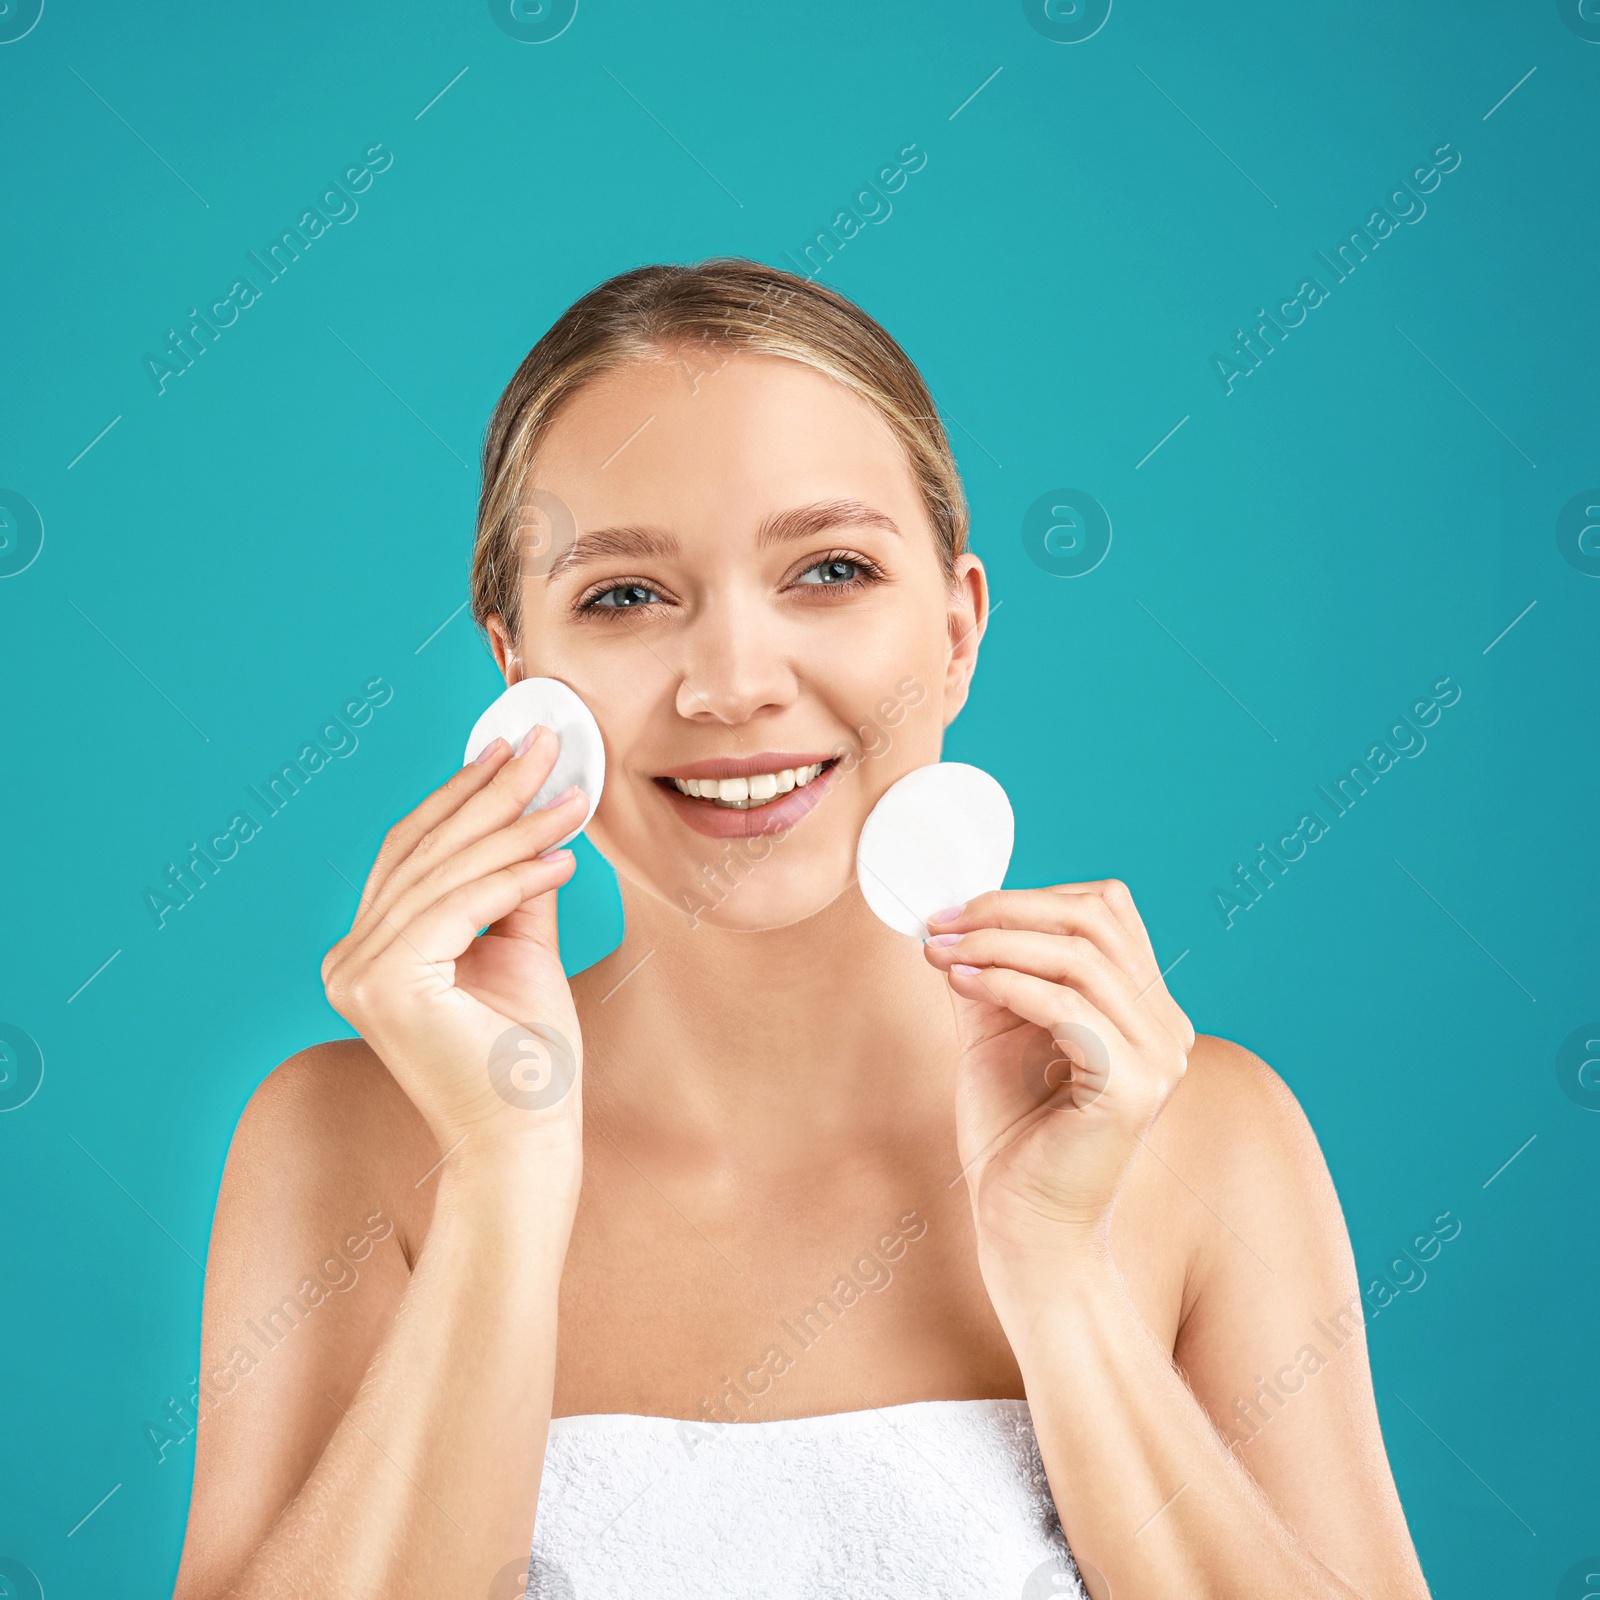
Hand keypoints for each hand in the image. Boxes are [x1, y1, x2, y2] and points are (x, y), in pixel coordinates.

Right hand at [321, 727, 587, 1184]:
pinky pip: (460, 907)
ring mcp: (357, 974)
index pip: (416, 853)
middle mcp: (349, 960)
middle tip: (547, 744)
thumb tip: (539, 810)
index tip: (513, 748)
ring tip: (573, 797)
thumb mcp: (523, 949)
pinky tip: (564, 856)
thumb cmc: (529, 1059)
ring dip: (516, 826)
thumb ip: (516, 884)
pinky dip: (515, 876)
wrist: (527, 1141)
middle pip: (426, 852)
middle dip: (493, 791)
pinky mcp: (385, 985)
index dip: (464, 794)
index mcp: (372, 952)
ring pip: (446, 873)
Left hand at [922, 879, 1194, 1267]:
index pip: (1106, 911)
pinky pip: (1067, 1008)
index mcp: (1145, 1010)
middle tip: (941, 924)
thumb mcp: (996, 1033)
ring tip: (942, 953)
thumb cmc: (1012, 1137)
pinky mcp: (1131, 1089)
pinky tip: (960, 982)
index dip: (1028, 898)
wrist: (1022, 1227)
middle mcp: (1166, 1028)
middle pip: (1096, 920)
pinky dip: (1006, 983)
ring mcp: (1158, 1059)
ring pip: (1080, 957)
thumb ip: (990, 973)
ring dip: (997, 943)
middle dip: (1008, 910)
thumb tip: (955, 917)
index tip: (954, 914)